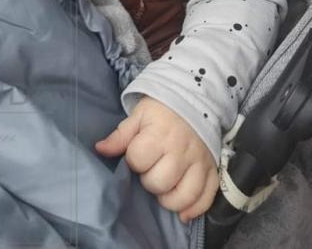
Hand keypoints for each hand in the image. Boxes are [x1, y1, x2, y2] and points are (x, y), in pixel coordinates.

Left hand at [95, 96, 218, 222]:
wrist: (195, 100)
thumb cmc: (162, 110)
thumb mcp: (139, 116)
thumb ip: (120, 135)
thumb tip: (99, 149)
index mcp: (160, 134)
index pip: (138, 160)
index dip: (134, 161)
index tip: (138, 155)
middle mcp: (181, 150)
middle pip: (159, 183)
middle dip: (150, 181)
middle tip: (152, 170)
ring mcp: (199, 161)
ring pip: (183, 196)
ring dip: (169, 199)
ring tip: (164, 188)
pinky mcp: (212, 170)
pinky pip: (206, 198)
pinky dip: (194, 209)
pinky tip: (183, 211)